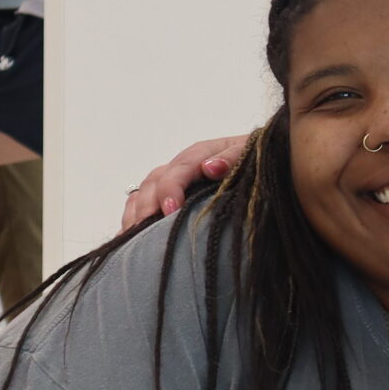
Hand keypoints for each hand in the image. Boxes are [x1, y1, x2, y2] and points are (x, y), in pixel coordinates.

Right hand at [119, 133, 250, 230]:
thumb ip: (232, 158)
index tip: (171, 210)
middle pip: (155, 182)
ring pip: (145, 191)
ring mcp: (173, 180)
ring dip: (136, 212)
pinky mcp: (170, 194)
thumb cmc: (255, 159)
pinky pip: (142, 201)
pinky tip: (128, 235)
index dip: (171, 189)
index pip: (178, 170)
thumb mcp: (250, 153)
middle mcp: (182, 166)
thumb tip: (211, 167)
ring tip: (133, 236)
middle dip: (147, 205)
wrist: (260, 161)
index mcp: (201, 154)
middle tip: (144, 229)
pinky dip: (132, 216)